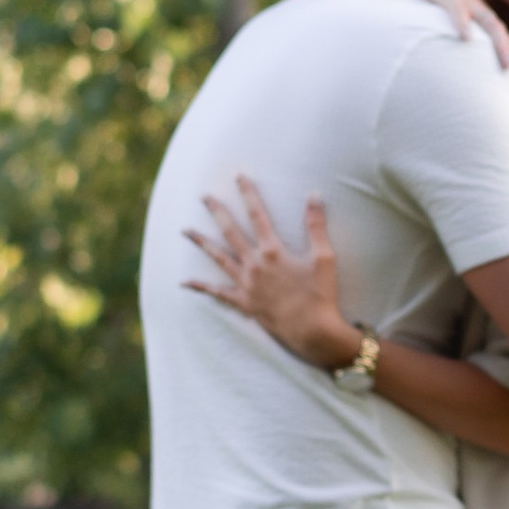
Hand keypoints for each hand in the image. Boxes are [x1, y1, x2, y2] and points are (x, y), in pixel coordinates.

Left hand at [182, 180, 360, 371]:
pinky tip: (185, 282)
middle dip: (217, 211)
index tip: (239, 176)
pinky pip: (218, 293)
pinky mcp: (244, 303)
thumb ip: (316, 225)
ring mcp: (246, 285)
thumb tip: (315, 194)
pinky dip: (201, 287)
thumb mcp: (324, 257)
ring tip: (185, 230)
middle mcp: (254, 264)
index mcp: (273, 251)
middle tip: (203, 196)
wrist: (313, 332)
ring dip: (201, 242)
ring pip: (218, 258)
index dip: (248, 193)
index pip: (257, 214)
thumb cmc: (321, 294)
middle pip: (230, 231)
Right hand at [404, 0, 508, 94]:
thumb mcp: (461, 26)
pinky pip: (458, 10)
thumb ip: (470, 46)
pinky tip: (466, 38)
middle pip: (508, 41)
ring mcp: (470, 5)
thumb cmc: (450, 3)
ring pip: (491, 26)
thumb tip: (473, 75)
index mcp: (489, 26)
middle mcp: (485, 16)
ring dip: (502, 47)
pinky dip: (463, 23)